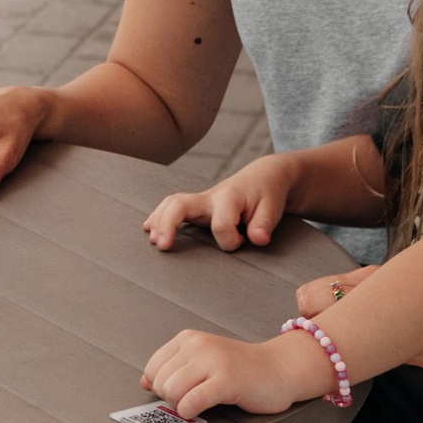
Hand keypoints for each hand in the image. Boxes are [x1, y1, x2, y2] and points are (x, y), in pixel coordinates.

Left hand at [139, 326, 316, 417]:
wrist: (280, 368)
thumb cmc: (241, 369)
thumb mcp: (202, 361)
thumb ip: (174, 368)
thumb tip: (144, 382)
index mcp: (188, 339)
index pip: (153, 369)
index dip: (162, 387)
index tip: (183, 391)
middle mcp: (198, 345)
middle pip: (160, 383)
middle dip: (172, 398)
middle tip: (195, 398)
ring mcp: (213, 361)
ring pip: (171, 391)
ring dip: (182, 406)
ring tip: (200, 403)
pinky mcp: (227, 380)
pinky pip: (191, 402)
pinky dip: (191, 412)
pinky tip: (203, 409)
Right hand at [145, 154, 299, 252]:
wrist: (263, 177)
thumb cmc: (267, 194)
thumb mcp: (273, 208)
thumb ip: (264, 223)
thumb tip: (258, 239)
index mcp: (230, 196)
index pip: (221, 223)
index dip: (231, 239)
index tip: (243, 242)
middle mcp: (210, 197)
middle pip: (180, 203)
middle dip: (168, 223)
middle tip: (163, 245)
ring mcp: (200, 201)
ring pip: (171, 204)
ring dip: (159, 221)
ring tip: (154, 240)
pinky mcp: (196, 207)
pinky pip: (171, 207)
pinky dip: (159, 217)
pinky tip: (149, 228)